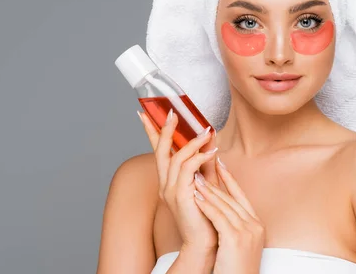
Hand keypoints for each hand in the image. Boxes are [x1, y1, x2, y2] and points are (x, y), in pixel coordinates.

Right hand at [138, 108, 219, 252]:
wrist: (205, 242)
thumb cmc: (206, 215)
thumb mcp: (205, 184)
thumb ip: (204, 163)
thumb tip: (209, 140)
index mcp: (168, 181)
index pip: (157, 151)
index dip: (151, 132)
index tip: (144, 114)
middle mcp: (165, 184)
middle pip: (160, 150)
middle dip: (165, 129)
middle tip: (173, 112)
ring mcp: (170, 191)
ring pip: (176, 158)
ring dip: (192, 142)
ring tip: (207, 132)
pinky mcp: (180, 196)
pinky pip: (188, 170)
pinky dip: (199, 158)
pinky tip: (211, 152)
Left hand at [193, 156, 265, 273]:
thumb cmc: (236, 268)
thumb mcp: (239, 243)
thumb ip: (234, 225)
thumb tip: (222, 211)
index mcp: (257, 225)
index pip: (241, 196)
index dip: (229, 179)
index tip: (219, 164)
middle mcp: (255, 225)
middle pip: (232, 198)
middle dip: (214, 182)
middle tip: (200, 168)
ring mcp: (247, 231)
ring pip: (224, 204)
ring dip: (208, 190)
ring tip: (194, 178)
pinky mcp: (236, 238)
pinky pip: (218, 216)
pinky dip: (207, 205)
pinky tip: (196, 197)